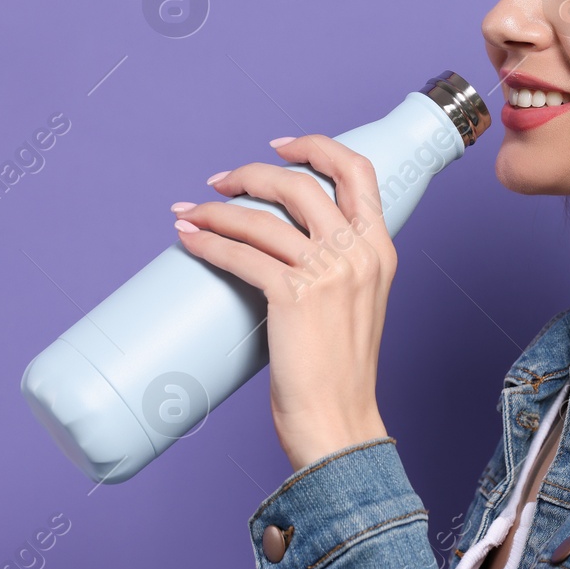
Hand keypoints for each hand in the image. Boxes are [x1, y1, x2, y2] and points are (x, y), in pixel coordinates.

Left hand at [171, 134, 394, 470]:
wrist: (339, 421)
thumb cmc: (339, 372)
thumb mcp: (357, 303)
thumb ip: (337, 267)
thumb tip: (282, 242)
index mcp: (380, 249)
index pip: (358, 171)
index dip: (315, 147)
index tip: (278, 147)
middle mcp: (359, 253)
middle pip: (300, 184)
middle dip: (251, 174)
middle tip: (219, 183)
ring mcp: (329, 273)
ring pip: (263, 218)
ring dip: (216, 210)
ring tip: (189, 213)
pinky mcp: (295, 297)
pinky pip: (243, 254)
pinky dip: (210, 242)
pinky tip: (189, 240)